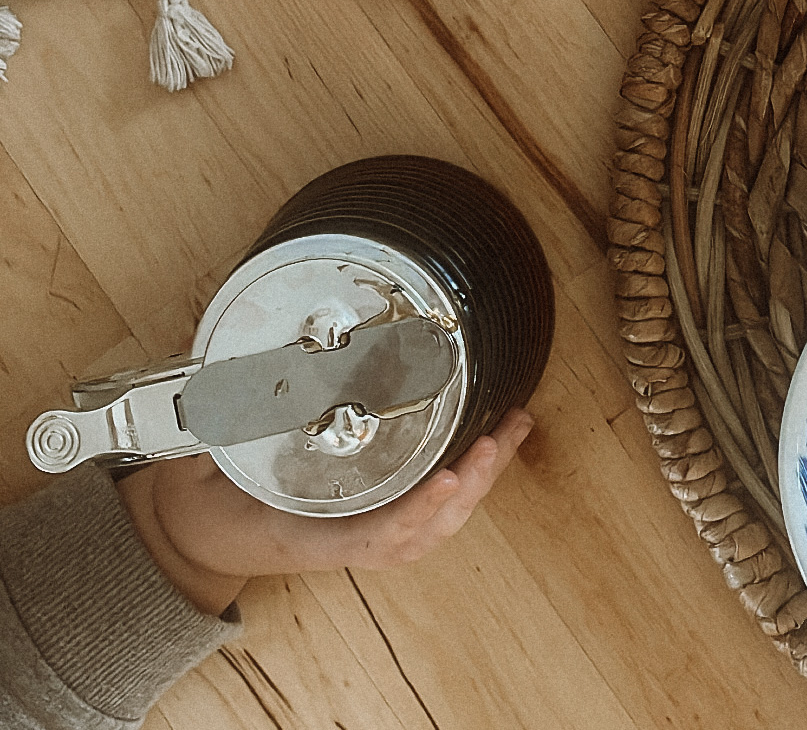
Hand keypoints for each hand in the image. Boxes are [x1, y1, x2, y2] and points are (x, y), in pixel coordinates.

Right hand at [117, 407, 534, 615]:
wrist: (191, 541)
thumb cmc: (202, 504)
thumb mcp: (196, 466)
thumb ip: (207, 423)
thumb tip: (205, 366)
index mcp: (306, 535)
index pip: (373, 534)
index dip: (416, 510)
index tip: (449, 479)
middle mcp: (343, 539)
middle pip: (425, 526)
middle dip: (469, 486)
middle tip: (498, 438)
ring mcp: (361, 532)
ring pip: (436, 520)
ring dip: (480, 481)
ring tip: (512, 431)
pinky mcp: (371, 516)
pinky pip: (430, 511)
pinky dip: (466, 483)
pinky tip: (494, 446)